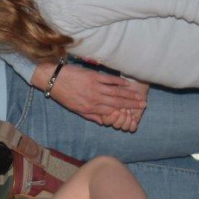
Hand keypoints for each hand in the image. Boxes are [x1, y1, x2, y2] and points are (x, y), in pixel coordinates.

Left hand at [33, 62, 147, 128]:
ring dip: (129, 94)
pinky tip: (127, 84)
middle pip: (117, 103)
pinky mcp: (93, 76)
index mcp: (90, 108)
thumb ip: (91, 115)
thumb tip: (103, 121)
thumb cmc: (64, 95)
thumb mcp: (75, 110)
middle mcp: (94, 98)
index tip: (135, 114)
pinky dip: (119, 82)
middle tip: (143, 105)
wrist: (54, 79)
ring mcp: (95, 87)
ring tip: (139, 96)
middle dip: (131, 104)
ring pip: (115, 92)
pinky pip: (109, 80)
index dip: (124, 113)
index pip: (111, 112)